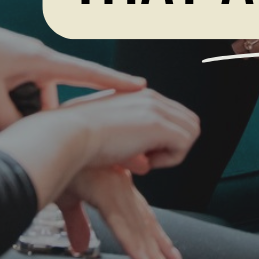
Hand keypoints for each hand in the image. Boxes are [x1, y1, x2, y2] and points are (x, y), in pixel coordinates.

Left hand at [0, 6, 146, 129]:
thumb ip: (11, 122)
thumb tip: (27, 141)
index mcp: (40, 60)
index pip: (87, 72)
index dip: (115, 81)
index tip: (141, 86)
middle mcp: (37, 56)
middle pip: (60, 90)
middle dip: (58, 112)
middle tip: (56, 131)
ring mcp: (23, 57)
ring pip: (38, 91)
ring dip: (28, 109)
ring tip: (1, 115)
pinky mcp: (9, 60)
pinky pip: (24, 85)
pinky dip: (16, 100)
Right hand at [59, 167, 182, 258]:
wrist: (52, 136)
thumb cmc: (58, 161)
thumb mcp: (69, 198)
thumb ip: (77, 222)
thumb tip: (79, 247)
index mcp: (117, 186)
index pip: (142, 216)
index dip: (156, 237)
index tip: (171, 254)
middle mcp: (122, 189)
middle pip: (144, 227)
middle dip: (159, 253)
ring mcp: (115, 191)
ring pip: (137, 233)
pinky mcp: (104, 193)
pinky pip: (121, 225)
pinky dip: (132, 245)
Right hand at [62, 88, 199, 171]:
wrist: (67, 136)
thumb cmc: (77, 140)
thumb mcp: (107, 134)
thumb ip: (129, 142)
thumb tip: (146, 164)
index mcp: (137, 94)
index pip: (174, 114)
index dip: (165, 138)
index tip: (143, 151)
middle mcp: (150, 97)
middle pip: (189, 121)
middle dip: (175, 143)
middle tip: (148, 157)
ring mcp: (155, 108)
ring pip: (191, 131)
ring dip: (173, 151)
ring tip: (146, 159)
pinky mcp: (157, 124)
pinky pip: (184, 144)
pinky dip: (170, 159)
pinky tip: (145, 161)